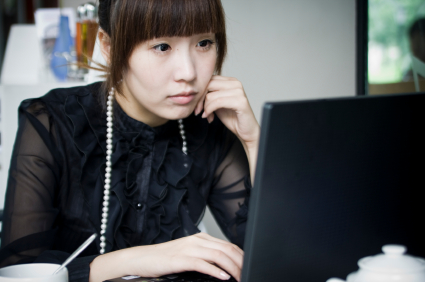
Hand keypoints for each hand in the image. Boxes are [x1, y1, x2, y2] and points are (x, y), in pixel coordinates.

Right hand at [89, 233, 243, 281]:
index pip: (227, 245)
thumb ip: (204, 257)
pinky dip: (215, 271)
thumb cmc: (164, 259)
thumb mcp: (187, 254)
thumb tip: (223, 268)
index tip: (249, 267)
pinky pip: (202, 264)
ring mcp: (188, 248)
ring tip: (241, 278)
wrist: (141, 258)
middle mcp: (197, 240)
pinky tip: (223, 278)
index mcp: (200, 238)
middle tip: (248, 274)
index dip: (241, 256)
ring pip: (218, 256)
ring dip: (233, 268)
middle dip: (241, 263)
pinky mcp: (180, 259)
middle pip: (226, 249)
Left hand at [194, 75, 259, 148]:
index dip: (200, 92)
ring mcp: (239, 91)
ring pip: (211, 95)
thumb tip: (195, 92)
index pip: (209, 79)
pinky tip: (210, 117)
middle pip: (209, 84)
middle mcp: (236, 83)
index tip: (197, 105)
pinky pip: (218, 102)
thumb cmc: (232, 117)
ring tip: (207, 116)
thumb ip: (210, 94)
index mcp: (230, 81)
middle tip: (198, 111)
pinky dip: (210, 110)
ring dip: (205, 108)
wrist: (246, 130)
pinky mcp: (241, 102)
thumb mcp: (217, 103)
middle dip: (200, 99)